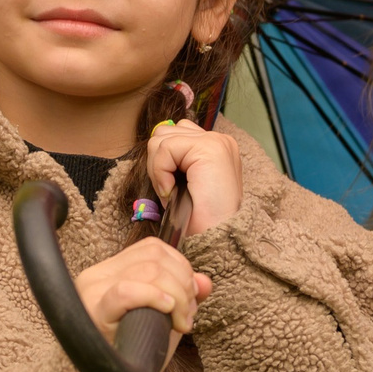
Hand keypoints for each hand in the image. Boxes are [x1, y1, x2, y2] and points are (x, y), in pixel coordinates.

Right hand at [69, 239, 210, 371]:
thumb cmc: (132, 355)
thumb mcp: (164, 321)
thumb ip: (184, 297)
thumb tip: (205, 282)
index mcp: (109, 272)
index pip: (152, 248)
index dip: (181, 267)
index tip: (189, 299)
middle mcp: (96, 276)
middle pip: (154, 258)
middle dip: (183, 285)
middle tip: (187, 316)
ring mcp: (92, 293)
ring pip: (148, 272)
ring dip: (177, 297)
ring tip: (181, 323)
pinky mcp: (93, 314)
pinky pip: (126, 291)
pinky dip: (155, 297)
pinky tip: (168, 313)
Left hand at [145, 118, 240, 233]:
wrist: (215, 238)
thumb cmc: (197, 218)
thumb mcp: (182, 182)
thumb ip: (173, 159)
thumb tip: (154, 141)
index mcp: (214, 147)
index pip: (173, 134)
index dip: (162, 161)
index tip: (171, 188)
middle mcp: (218, 139)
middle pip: (163, 132)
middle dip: (157, 163)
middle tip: (170, 190)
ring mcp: (216, 141)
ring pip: (161, 138)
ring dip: (158, 168)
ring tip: (173, 191)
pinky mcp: (209, 147)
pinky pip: (165, 148)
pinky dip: (161, 172)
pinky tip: (172, 190)